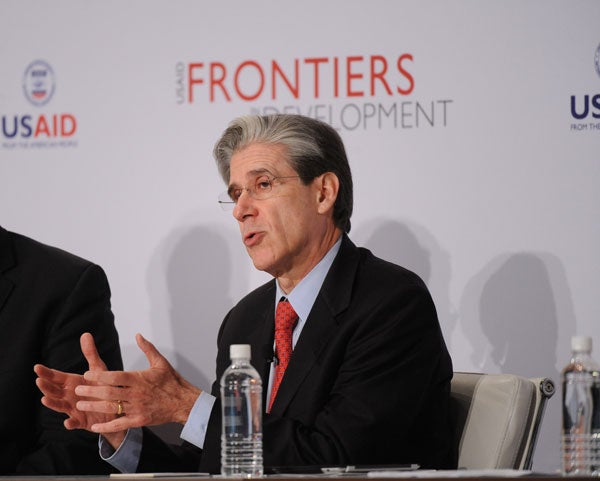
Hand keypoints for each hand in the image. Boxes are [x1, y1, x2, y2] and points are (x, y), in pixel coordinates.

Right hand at [34, 332, 115, 430]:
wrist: (116, 405)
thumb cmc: (104, 386)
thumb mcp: (98, 368)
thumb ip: (90, 353)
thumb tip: (85, 334)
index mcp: (72, 382)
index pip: (56, 376)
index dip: (46, 372)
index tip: (37, 367)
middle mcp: (69, 395)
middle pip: (54, 390)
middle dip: (46, 386)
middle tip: (39, 381)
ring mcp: (73, 408)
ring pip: (59, 406)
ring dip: (52, 403)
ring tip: (44, 399)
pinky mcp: (81, 421)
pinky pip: (74, 423)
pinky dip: (70, 423)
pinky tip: (67, 422)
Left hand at [74, 333, 201, 434]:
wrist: (183, 401)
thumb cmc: (171, 382)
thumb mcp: (160, 362)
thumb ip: (147, 348)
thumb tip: (138, 335)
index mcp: (139, 379)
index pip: (115, 376)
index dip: (99, 376)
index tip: (87, 375)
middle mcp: (136, 393)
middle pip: (109, 392)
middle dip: (91, 391)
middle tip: (78, 390)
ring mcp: (137, 408)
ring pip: (111, 407)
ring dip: (94, 406)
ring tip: (80, 405)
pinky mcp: (139, 420)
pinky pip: (120, 424)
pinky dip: (106, 426)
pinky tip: (95, 426)